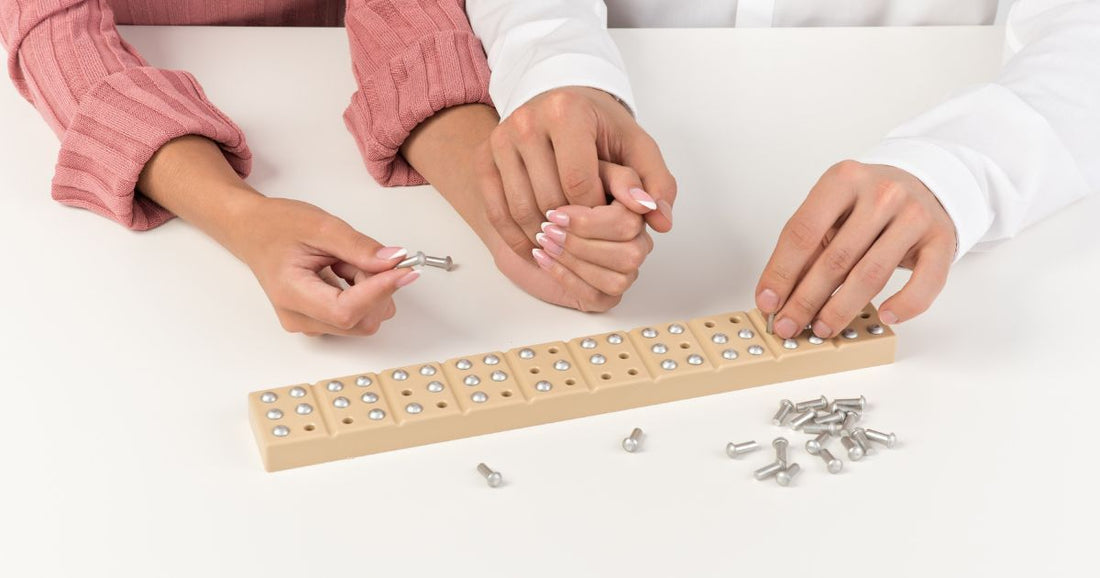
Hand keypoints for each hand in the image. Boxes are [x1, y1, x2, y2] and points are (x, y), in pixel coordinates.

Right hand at [225, 196, 417, 335]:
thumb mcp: (320, 225)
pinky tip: (343, 271)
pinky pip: (356, 316)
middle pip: (360, 320)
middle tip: (361, 255)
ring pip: (363, 320)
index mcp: (291, 294)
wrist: (252, 231)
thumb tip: (394, 262)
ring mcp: (309, 324)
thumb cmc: (276, 226)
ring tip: (343, 261)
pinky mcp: (319, 322)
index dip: (379, 292)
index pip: (346, 311)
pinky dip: (363, 292)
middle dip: (375, 288)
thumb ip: (358, 246)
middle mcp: (300, 319)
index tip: (404, 270)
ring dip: (369, 289)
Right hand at [401, 104, 655, 311]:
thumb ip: (656, 182)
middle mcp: (527, 121)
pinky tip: (535, 248)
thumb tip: (660, 219)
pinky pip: (496, 211)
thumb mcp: (636, 147)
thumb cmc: (600, 127)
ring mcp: (500, 139)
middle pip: (549, 198)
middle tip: (587, 243)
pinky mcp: (484, 158)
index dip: (595, 214)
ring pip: (521, 209)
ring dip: (544, 239)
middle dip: (571, 229)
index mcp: (567, 112)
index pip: (579, 182)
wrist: (561, 102)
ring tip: (565, 250)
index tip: (606, 223)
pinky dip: (515, 238)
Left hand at [755, 161, 956, 337]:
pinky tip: (885, 316)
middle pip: (835, 258)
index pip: (803, 232)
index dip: (781, 272)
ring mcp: (914, 215)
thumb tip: (777, 295)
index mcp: (843, 179)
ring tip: (823, 327)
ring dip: (842, 308)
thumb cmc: (869, 203)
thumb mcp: (833, 211)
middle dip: (805, 299)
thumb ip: (808, 245)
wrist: (925, 184)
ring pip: (872, 273)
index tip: (768, 302)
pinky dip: (905, 304)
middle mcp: (881, 193)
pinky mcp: (941, 238)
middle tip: (788, 324)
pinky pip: (925, 281)